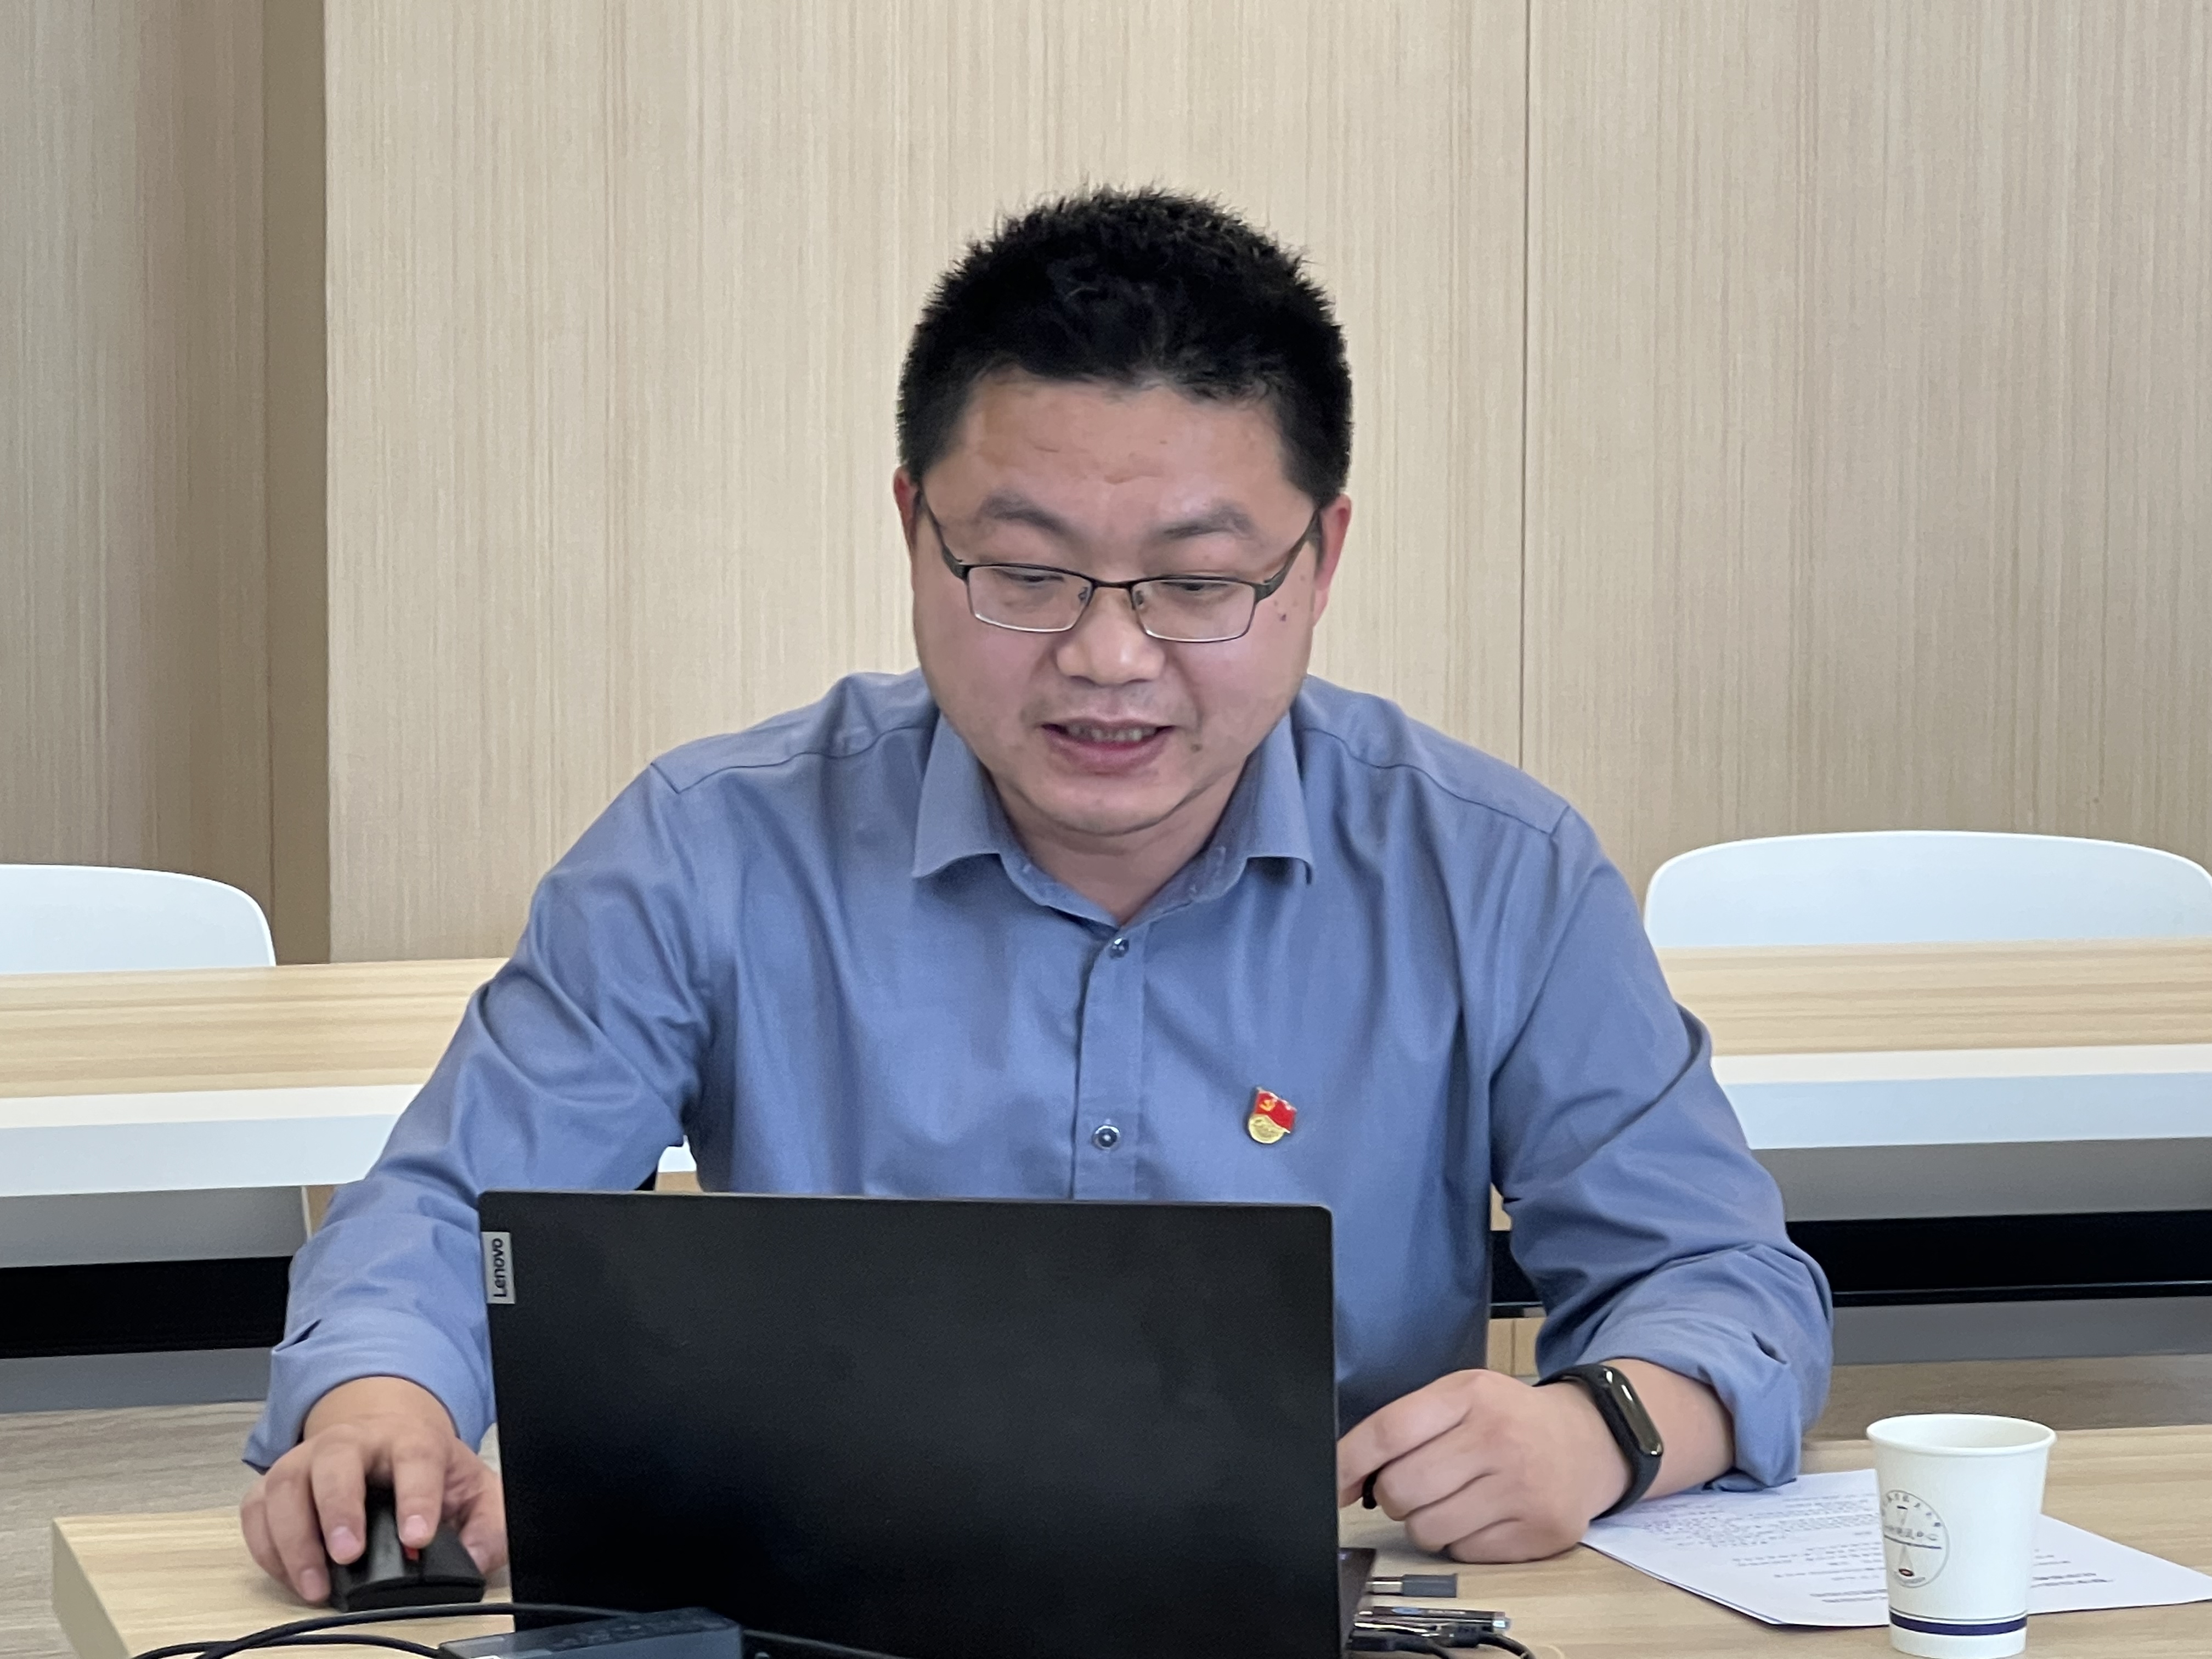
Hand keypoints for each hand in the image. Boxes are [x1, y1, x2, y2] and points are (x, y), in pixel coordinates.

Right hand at [240, 1375, 505, 1603]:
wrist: (385, 1434)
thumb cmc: (425, 1465)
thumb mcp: (471, 1487)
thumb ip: (487, 1523)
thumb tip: (478, 1557)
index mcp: (409, 1439)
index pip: (416, 1458)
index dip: (417, 1497)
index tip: (418, 1537)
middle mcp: (353, 1441)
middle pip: (336, 1461)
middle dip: (339, 1508)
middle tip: (349, 1553)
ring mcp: (308, 1459)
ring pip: (287, 1485)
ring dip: (296, 1538)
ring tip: (315, 1584)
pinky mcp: (276, 1482)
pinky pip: (257, 1510)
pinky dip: (266, 1546)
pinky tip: (289, 1573)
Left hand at [1336, 1368, 1629, 1561]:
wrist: (1588, 1442)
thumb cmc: (1510, 1419)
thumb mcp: (1462, 1396)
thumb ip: (1405, 1425)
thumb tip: (1345, 1476)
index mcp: (1471, 1396)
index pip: (1389, 1431)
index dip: (1349, 1462)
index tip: (1334, 1484)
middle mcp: (1498, 1439)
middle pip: (1402, 1488)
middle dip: (1393, 1495)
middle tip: (1415, 1485)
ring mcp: (1523, 1489)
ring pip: (1427, 1529)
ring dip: (1426, 1521)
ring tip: (1453, 1498)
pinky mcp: (1540, 1532)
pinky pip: (1464, 1554)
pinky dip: (1462, 1541)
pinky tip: (1483, 1514)